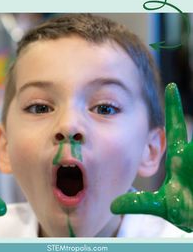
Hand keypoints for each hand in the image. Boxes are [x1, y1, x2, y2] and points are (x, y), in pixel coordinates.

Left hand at [111, 83, 192, 231]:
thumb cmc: (185, 210)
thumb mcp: (161, 205)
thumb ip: (138, 203)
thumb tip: (112, 205)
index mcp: (180, 159)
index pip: (175, 129)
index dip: (173, 108)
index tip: (170, 86)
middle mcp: (191, 157)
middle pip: (186, 133)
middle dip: (180, 115)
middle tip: (172, 87)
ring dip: (191, 146)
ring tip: (186, 142)